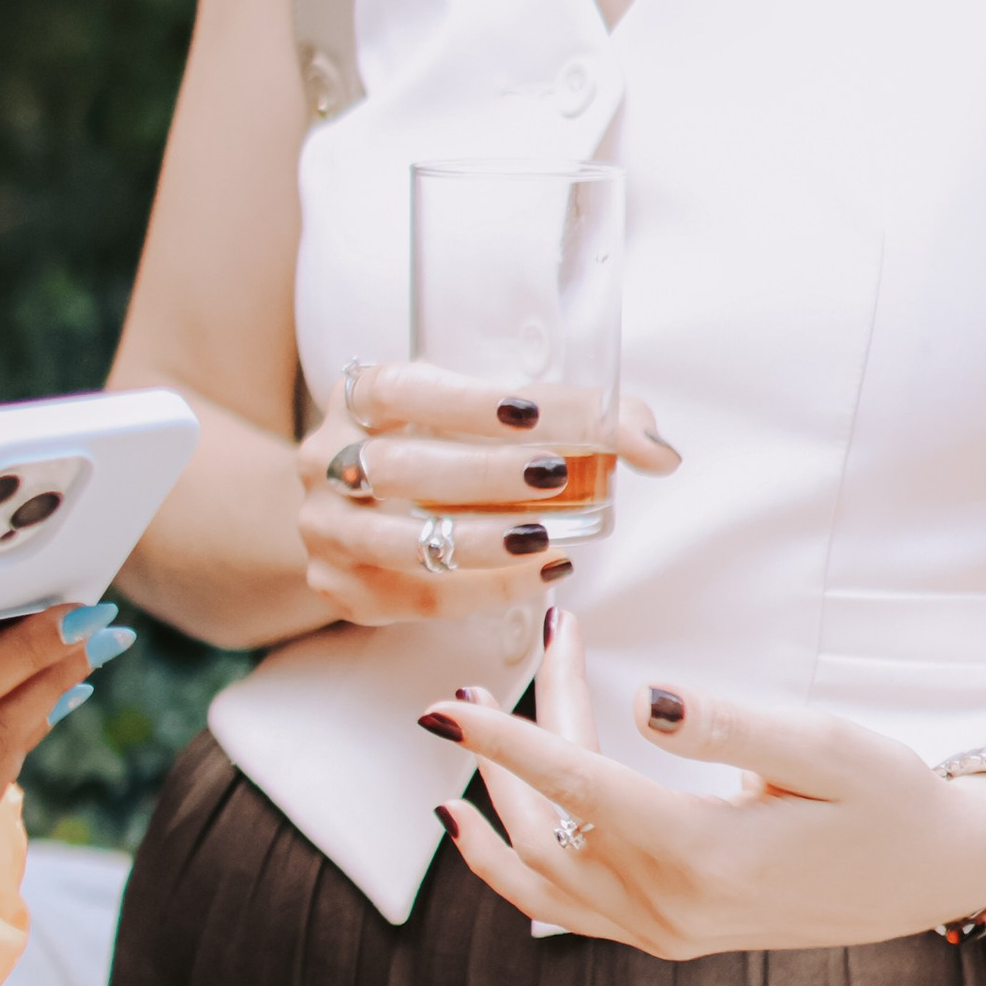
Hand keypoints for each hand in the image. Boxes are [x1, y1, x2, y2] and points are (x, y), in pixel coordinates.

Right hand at [297, 358, 678, 629]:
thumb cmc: (442, 448)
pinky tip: (534, 577)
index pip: (403, 389)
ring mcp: (326, 528)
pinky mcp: (340, 586)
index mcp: (360, 398)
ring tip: (545, 541)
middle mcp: (327, 460)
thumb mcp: (494, 419)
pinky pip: (412, 596)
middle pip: (398, 468)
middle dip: (481, 475)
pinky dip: (479, 592)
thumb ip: (581, 420)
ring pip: (395, 542)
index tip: (531, 412)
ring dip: (478, 542)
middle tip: (553, 477)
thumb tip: (659, 451)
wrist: (352, 508)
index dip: (464, 401)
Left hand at [422, 607, 985, 955]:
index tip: (445, 708)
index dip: (504, 742)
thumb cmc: (886, 801)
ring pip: (540, 866)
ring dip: (493, 797)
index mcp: (705, 854)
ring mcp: (663, 930)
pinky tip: (468, 826)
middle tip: (534, 648)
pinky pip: (557, 908)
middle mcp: (670, 906)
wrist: (926, 873)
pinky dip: (503, 868)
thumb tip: (644, 700)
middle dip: (521, 732)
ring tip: (466, 724)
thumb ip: (729, 725)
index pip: (576, 787)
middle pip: (554, 813)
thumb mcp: (827, 747)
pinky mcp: (664, 933)